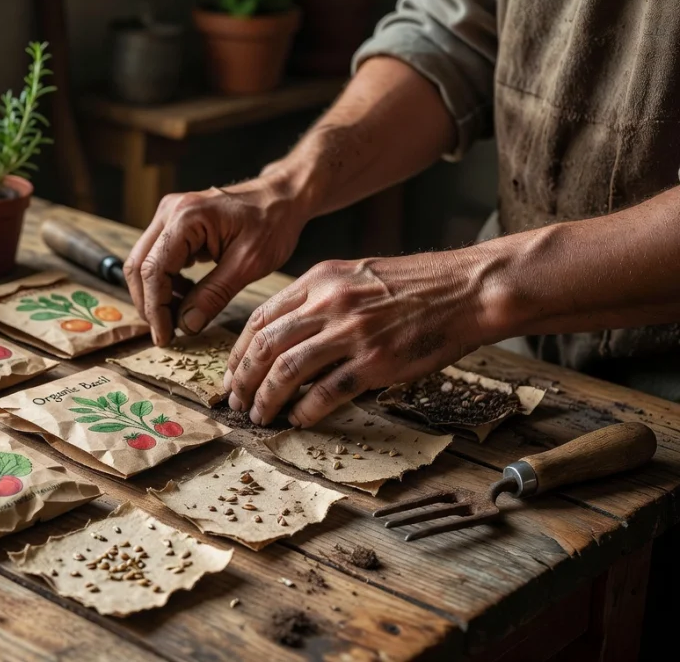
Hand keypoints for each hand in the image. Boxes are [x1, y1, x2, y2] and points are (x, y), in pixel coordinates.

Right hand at [124, 176, 314, 345]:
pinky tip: (186, 296)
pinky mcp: (174, 223)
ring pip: (143, 262)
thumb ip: (214, 294)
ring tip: (179, 317)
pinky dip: (165, 281)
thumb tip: (186, 325)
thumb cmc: (272, 223)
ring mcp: (169, 215)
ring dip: (155, 294)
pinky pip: (156, 256)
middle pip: (138, 266)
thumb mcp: (249, 264)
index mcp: (186, 218)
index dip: (155, 308)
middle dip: (149, 304)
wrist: (282, 198)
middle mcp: (170, 211)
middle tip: (167, 332)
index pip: (153, 270)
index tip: (165, 337)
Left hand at [224, 251, 493, 426]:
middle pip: (266, 346)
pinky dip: (306, 410)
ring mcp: (352, 333)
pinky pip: (328, 392)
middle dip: (243, 379)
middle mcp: (329, 303)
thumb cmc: (413, 284)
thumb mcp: (354, 275)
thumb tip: (284, 336)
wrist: (466, 289)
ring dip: (267, 398)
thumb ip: (317, 299)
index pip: (260, 318)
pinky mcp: (376, 361)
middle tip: (236, 401)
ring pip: (288, 371)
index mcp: (319, 280)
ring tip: (259, 415)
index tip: (231, 373)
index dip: (238, 351)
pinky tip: (298, 420)